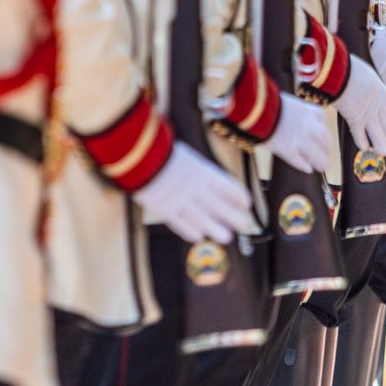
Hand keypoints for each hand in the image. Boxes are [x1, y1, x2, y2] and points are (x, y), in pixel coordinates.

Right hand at [135, 142, 254, 243]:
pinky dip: (190, 231)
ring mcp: (181, 200)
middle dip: (233, 215)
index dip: (238, 195)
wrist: (138, 155)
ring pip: (203, 219)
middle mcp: (195, 187)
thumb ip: (198, 167)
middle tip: (244, 224)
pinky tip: (198, 236)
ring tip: (226, 237)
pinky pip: (181, 223)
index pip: (227, 185)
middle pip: (219, 205)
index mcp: (202, 171)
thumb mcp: (185, 153)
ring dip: (216, 228)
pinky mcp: (165, 209)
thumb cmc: (160, 148)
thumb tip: (206, 172)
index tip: (247, 203)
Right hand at [266, 94, 334, 172]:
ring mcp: (301, 140)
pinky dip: (305, 166)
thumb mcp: (287, 101)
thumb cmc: (267, 102)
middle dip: (326, 149)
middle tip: (325, 154)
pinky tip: (308, 169)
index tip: (320, 136)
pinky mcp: (289, 151)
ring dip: (321, 162)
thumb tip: (290, 114)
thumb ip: (294, 110)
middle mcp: (310, 127)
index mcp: (310, 111)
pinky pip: (301, 162)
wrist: (257, 108)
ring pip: (318, 156)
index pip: (322, 123)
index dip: (322, 131)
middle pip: (325, 142)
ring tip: (320, 166)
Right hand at [332, 58, 385, 157]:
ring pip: (382, 143)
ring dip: (383, 148)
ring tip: (383, 150)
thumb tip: (370, 88)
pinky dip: (362, 143)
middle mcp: (382, 110)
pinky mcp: (356, 122)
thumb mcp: (370, 77)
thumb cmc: (353, 70)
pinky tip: (362, 144)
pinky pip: (361, 140)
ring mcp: (369, 118)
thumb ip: (372, 86)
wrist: (344, 71)